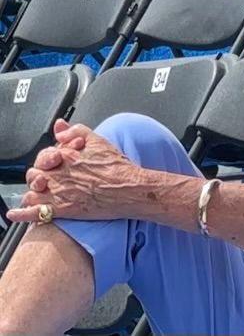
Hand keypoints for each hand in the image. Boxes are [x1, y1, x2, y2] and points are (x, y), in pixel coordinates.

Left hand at [7, 120, 141, 222]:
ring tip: (39, 194)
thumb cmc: (119, 168)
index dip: (48, 160)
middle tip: (50, 179)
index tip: (55, 163)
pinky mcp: (62, 210)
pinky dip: (21, 214)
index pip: (44, 156)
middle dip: (39, 176)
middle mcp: (58, 174)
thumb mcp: (99, 141)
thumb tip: (60, 126)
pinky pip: (34, 213)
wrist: (130, 189)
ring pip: (31, 192)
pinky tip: (15, 214)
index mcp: (65, 156)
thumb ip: (76, 131)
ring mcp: (58, 193)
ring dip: (32, 193)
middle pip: (34, 174)